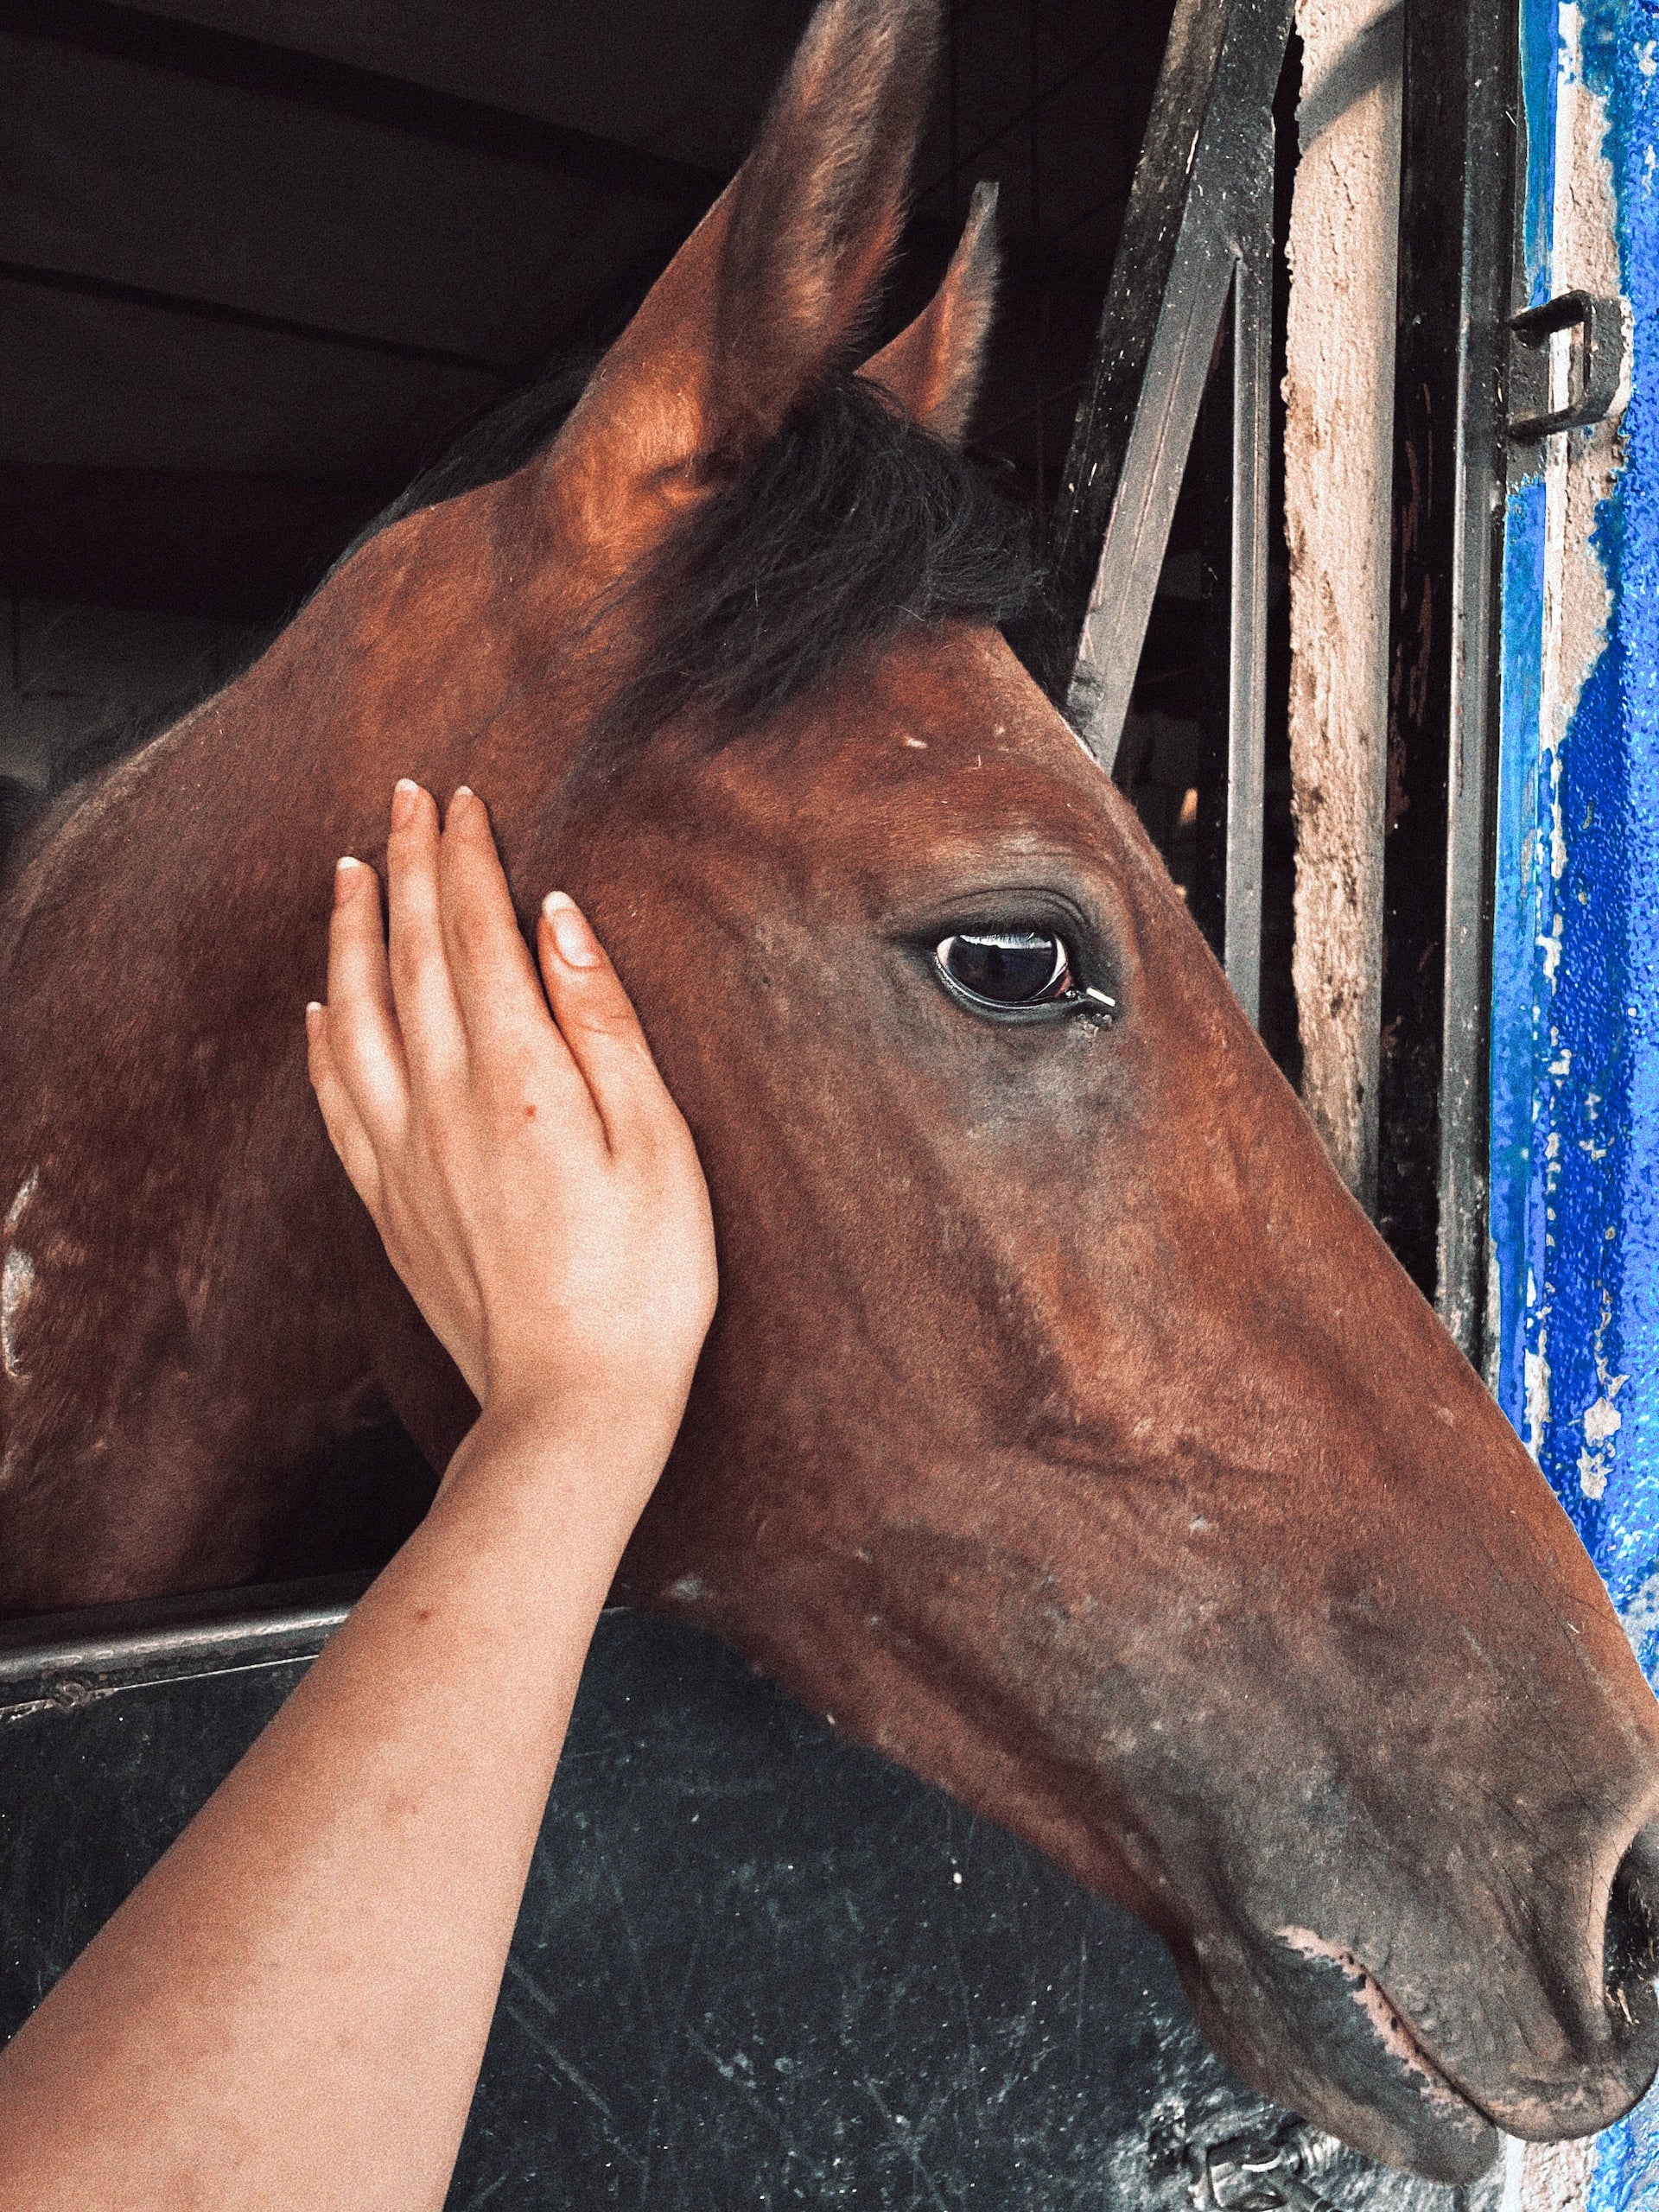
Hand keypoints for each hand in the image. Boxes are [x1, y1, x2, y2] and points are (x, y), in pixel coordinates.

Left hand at [307, 781, 715, 1471]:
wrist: (574, 1404)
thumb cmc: (645, 1282)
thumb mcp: (660, 1144)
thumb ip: (603, 1023)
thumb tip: (557, 919)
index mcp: (519, 1077)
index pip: (477, 933)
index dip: (466, 857)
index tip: (464, 799)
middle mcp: (443, 1102)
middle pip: (409, 954)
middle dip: (405, 865)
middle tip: (406, 797)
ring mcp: (404, 1154)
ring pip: (355, 1014)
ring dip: (349, 933)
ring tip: (349, 872)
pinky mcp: (389, 1201)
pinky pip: (336, 1097)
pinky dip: (323, 1037)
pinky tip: (321, 1009)